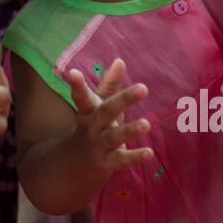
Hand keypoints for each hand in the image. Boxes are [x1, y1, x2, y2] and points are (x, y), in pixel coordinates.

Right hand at [66, 58, 156, 172]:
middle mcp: (91, 127)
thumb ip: (109, 85)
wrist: (77, 162)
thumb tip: (119, 61)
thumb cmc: (94, 126)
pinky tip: (149, 152)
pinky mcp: (107, 162)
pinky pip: (121, 159)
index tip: (73, 72)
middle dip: (124, 100)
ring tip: (146, 124)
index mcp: (88, 111)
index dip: (77, 84)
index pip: (82, 96)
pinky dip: (135, 157)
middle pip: (106, 112)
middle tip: (143, 88)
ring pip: (113, 137)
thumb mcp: (98, 106)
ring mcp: (98, 145)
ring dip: (130, 130)